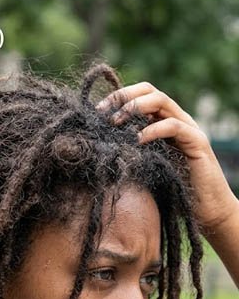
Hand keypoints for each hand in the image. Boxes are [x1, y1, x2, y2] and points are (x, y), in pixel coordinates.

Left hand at [97, 82, 238, 232]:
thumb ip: (126, 149)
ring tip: (115, 123)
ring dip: (134, 108)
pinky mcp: (197, 142)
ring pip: (162, 101)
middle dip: (123, 97)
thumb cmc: (168, 188)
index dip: (117, 97)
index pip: (140, 94)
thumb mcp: (141, 163)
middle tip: (103, 113)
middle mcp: (175, 119)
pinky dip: (153, 129)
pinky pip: (174, 126)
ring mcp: (187, 128)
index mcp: (160, 121)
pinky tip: (137, 141)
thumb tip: (95, 143)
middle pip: (150, 91)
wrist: (203, 208)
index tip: (95, 111)